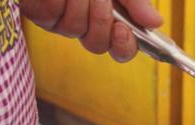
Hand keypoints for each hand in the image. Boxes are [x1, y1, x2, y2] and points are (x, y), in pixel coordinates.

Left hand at [22, 0, 163, 60]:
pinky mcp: (39, 13)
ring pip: (75, 28)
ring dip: (80, 0)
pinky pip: (53, 14)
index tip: (122, 30)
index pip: (120, 48)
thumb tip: (156, 22)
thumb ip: (136, 1)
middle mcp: (84, 23)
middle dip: (100, 18)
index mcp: (108, 18)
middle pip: (97, 44)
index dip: (124, 47)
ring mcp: (60, 20)